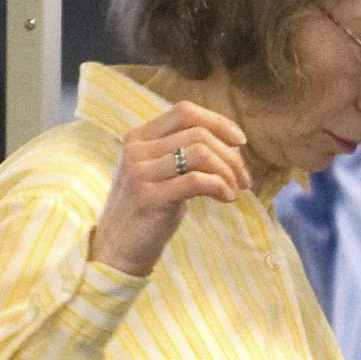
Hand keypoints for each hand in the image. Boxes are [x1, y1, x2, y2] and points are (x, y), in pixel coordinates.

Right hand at [91, 101, 250, 274]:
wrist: (117, 248)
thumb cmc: (149, 209)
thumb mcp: (162, 172)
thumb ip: (184, 152)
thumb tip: (231, 143)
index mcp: (139, 137)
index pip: (184, 112)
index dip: (218, 122)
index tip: (240, 142)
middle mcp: (136, 150)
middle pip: (199, 134)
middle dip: (231, 156)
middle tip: (243, 179)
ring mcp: (140, 173)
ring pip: (201, 154)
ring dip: (228, 172)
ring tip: (235, 190)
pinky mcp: (150, 197)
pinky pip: (198, 180)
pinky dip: (221, 187)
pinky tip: (226, 198)